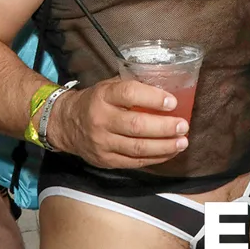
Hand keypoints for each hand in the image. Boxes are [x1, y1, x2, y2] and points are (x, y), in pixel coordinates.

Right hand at [47, 78, 189, 168]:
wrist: (66, 124)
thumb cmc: (96, 101)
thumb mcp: (109, 86)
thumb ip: (133, 87)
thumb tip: (168, 88)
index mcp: (103, 96)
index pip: (130, 94)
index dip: (153, 98)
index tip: (172, 102)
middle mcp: (101, 120)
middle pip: (136, 126)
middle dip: (164, 128)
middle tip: (183, 126)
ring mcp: (102, 143)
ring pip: (137, 148)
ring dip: (164, 146)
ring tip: (182, 142)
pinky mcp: (105, 161)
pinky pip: (134, 162)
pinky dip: (156, 158)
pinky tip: (170, 152)